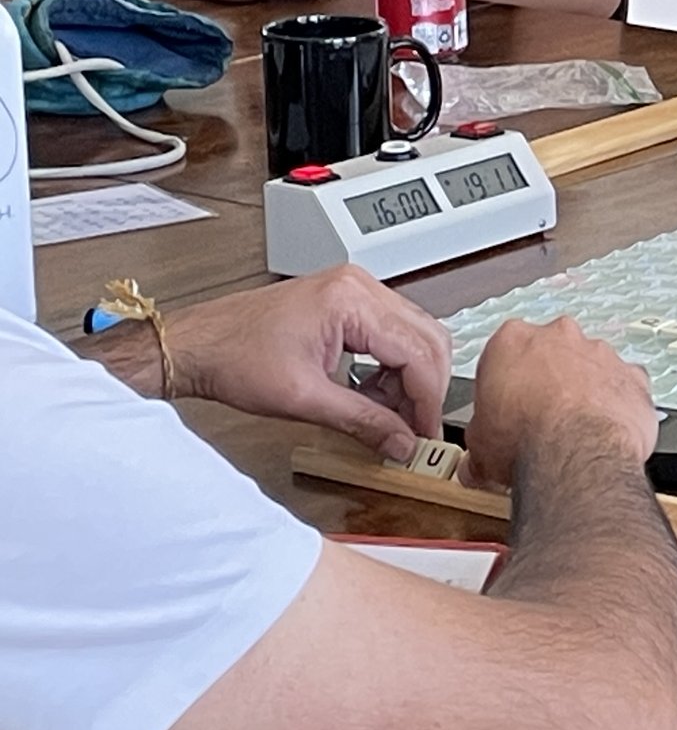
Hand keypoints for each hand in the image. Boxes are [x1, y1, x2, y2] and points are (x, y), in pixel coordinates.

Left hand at [166, 268, 452, 463]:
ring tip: (387, 414)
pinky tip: (373, 393)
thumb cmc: (233, 358)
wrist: (196, 345)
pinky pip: (393, 333)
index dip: (427, 399)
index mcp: (351, 300)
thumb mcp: (303, 399)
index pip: (417, 351)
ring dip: (410, 380)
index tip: (424, 433)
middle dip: (425, 389)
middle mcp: (360, 286)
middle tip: (415, 428)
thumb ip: (362, 421)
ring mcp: (356, 290)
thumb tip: (401, 442)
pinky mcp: (349, 301)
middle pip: (426, 339)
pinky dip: (392, 368)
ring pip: (415, 336)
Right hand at [459, 318, 657, 491]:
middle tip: (541, 416)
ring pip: (592, 366)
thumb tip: (478, 462)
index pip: (505, 355)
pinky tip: (608, 429)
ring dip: (585, 390)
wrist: (574, 457)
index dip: (506, 384)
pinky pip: (626, 386)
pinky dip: (619, 404)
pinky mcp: (633, 375)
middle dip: (548, 380)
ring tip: (575, 428)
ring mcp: (600, 353)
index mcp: (512, 341)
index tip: (507, 406)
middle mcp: (559, 337)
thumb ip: (481, 442)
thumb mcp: (480, 446)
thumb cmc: (525, 441)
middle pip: (552, 353)